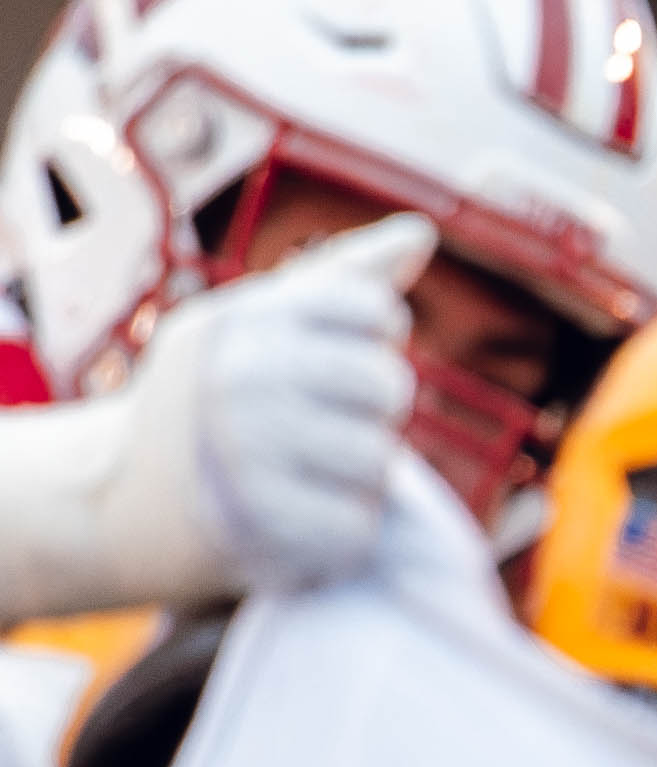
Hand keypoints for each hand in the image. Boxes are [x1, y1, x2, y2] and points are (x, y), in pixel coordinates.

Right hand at [126, 214, 427, 598]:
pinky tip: (304, 519)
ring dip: (363, 478)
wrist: (124, 498)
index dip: (376, 338)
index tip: (342, 358)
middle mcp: (237, 378)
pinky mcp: (260, 529)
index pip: (371, 309)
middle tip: (332, 426)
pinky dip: (346, 533)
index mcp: (240, 321)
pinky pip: (360, 529)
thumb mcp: (258, 323)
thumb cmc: (214, 400)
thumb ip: (342, 281)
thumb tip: (422, 233)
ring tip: (312, 474)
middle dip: (377, 411)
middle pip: (388, 386)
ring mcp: (244, 455)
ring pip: (380, 462)